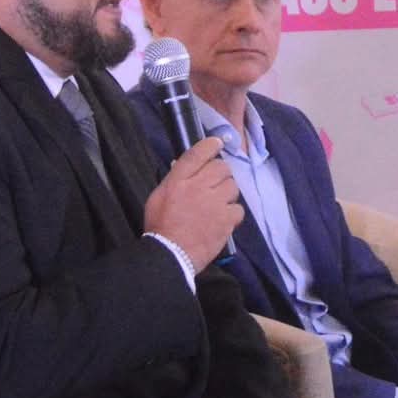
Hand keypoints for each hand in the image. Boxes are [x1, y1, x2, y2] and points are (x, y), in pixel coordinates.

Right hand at [142, 136, 241, 270]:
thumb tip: (187, 169)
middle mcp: (197, 187)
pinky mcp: (226, 219)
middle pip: (222, 168)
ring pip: (233, 186)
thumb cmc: (161, 226)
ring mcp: (214, 202)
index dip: (210, 145)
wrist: (171, 254)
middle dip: (221, 174)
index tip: (218, 143)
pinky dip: (232, 214)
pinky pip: (238, 208)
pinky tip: (223, 219)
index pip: (197, 154)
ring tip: (218, 205)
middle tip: (216, 185)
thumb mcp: (159, 197)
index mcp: (177, 181)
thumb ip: (175, 180)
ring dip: (228, 194)